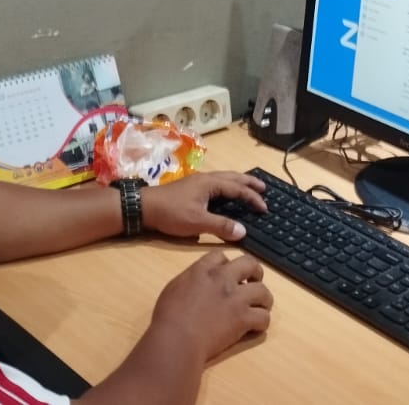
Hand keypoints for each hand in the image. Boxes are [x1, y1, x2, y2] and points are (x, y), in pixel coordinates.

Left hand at [142, 171, 265, 240]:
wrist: (144, 207)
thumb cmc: (171, 213)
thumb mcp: (198, 222)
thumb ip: (221, 226)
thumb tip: (243, 231)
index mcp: (210, 183)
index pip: (238, 188)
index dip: (252, 198)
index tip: (264, 207)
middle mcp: (206, 178)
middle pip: (233, 177)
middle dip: (249, 182)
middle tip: (263, 188)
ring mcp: (197, 182)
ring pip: (224, 178)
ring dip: (238, 182)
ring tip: (249, 187)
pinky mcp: (190, 188)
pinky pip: (216, 183)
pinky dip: (227, 186)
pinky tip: (226, 194)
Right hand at [150, 252, 272, 364]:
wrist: (177, 338)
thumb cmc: (168, 317)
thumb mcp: (174, 288)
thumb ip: (190, 280)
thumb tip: (197, 282)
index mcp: (203, 270)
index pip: (222, 256)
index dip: (227, 264)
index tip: (227, 274)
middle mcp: (223, 279)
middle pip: (249, 264)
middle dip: (255, 271)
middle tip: (254, 282)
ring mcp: (236, 298)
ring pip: (263, 291)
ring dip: (263, 299)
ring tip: (260, 307)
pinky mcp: (243, 318)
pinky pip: (263, 317)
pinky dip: (261, 323)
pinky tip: (255, 327)